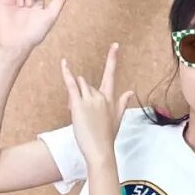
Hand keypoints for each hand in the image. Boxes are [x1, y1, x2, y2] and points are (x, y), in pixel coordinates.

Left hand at [61, 44, 133, 163]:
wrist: (100, 149)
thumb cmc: (107, 136)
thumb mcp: (118, 118)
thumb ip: (123, 103)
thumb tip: (130, 92)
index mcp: (110, 98)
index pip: (111, 75)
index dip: (112, 59)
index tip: (115, 45)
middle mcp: (101, 96)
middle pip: (87, 84)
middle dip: (82, 94)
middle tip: (81, 114)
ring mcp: (90, 99)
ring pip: (79, 85)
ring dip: (75, 94)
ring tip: (78, 115)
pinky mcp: (78, 103)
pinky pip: (71, 85)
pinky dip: (66, 73)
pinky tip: (64, 63)